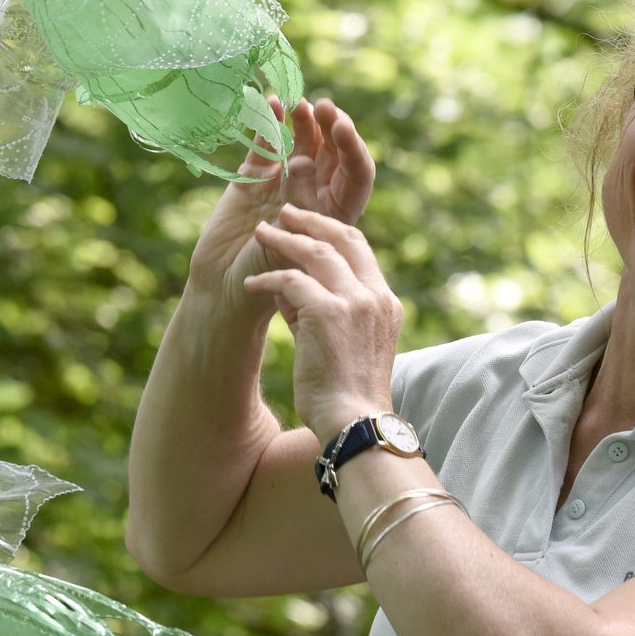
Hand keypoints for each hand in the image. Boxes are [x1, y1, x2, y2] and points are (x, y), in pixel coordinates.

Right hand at [184, 98, 378, 318]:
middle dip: (329, 125)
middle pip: (331, 151)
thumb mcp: (297, 252)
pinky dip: (266, 123)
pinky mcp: (252, 178)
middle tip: (322, 107)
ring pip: (300, 141)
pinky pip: (264, 144)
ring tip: (296, 103)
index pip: (356, 174)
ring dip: (301, 120)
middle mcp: (314, 194)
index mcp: (336, 214)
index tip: (341, 127)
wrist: (225, 292)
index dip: (353, 148)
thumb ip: (303, 213)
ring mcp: (283, 183)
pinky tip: (268, 103)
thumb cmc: (268, 285)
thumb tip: (303, 166)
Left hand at [242, 202, 405, 442]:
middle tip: (286, 212)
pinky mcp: (327, 313)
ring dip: (284, 240)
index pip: (361, 251)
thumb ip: (322, 312)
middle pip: (344, 238)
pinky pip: (290, 281)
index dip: (333, 233)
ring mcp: (353, 302)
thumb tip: (289, 289)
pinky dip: (267, 280)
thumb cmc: (346, 395)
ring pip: (315, 252)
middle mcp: (374, 296)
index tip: (308, 227)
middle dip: (312, 221)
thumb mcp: (345, 346)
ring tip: (261, 234)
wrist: (355, 423)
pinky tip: (249, 286)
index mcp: (385, 302)